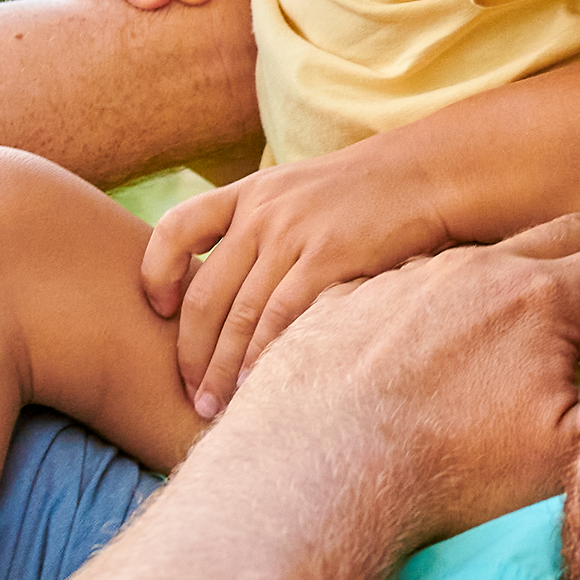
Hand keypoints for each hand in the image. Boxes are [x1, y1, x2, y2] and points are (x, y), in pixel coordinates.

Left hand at [143, 139, 457, 416]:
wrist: (423, 175)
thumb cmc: (360, 196)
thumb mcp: (296, 192)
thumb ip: (258, 226)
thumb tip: (225, 288)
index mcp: (247, 194)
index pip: (176, 228)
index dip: (156, 273)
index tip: (159, 311)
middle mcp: (262, 213)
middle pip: (205, 292)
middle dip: (190, 351)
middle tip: (189, 391)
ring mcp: (294, 234)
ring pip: (240, 314)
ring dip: (222, 368)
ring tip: (213, 405)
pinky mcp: (329, 256)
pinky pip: (282, 315)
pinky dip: (263, 354)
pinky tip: (255, 384)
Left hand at [215, 214, 579, 539]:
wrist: (316, 476)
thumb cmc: (448, 474)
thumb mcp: (564, 458)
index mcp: (538, 297)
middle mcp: (472, 270)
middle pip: (552, 237)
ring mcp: (401, 281)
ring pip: (471, 261)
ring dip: (504, 274)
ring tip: (517, 299)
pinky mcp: (341, 303)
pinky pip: (395, 287)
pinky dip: (423, 300)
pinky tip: (424, 330)